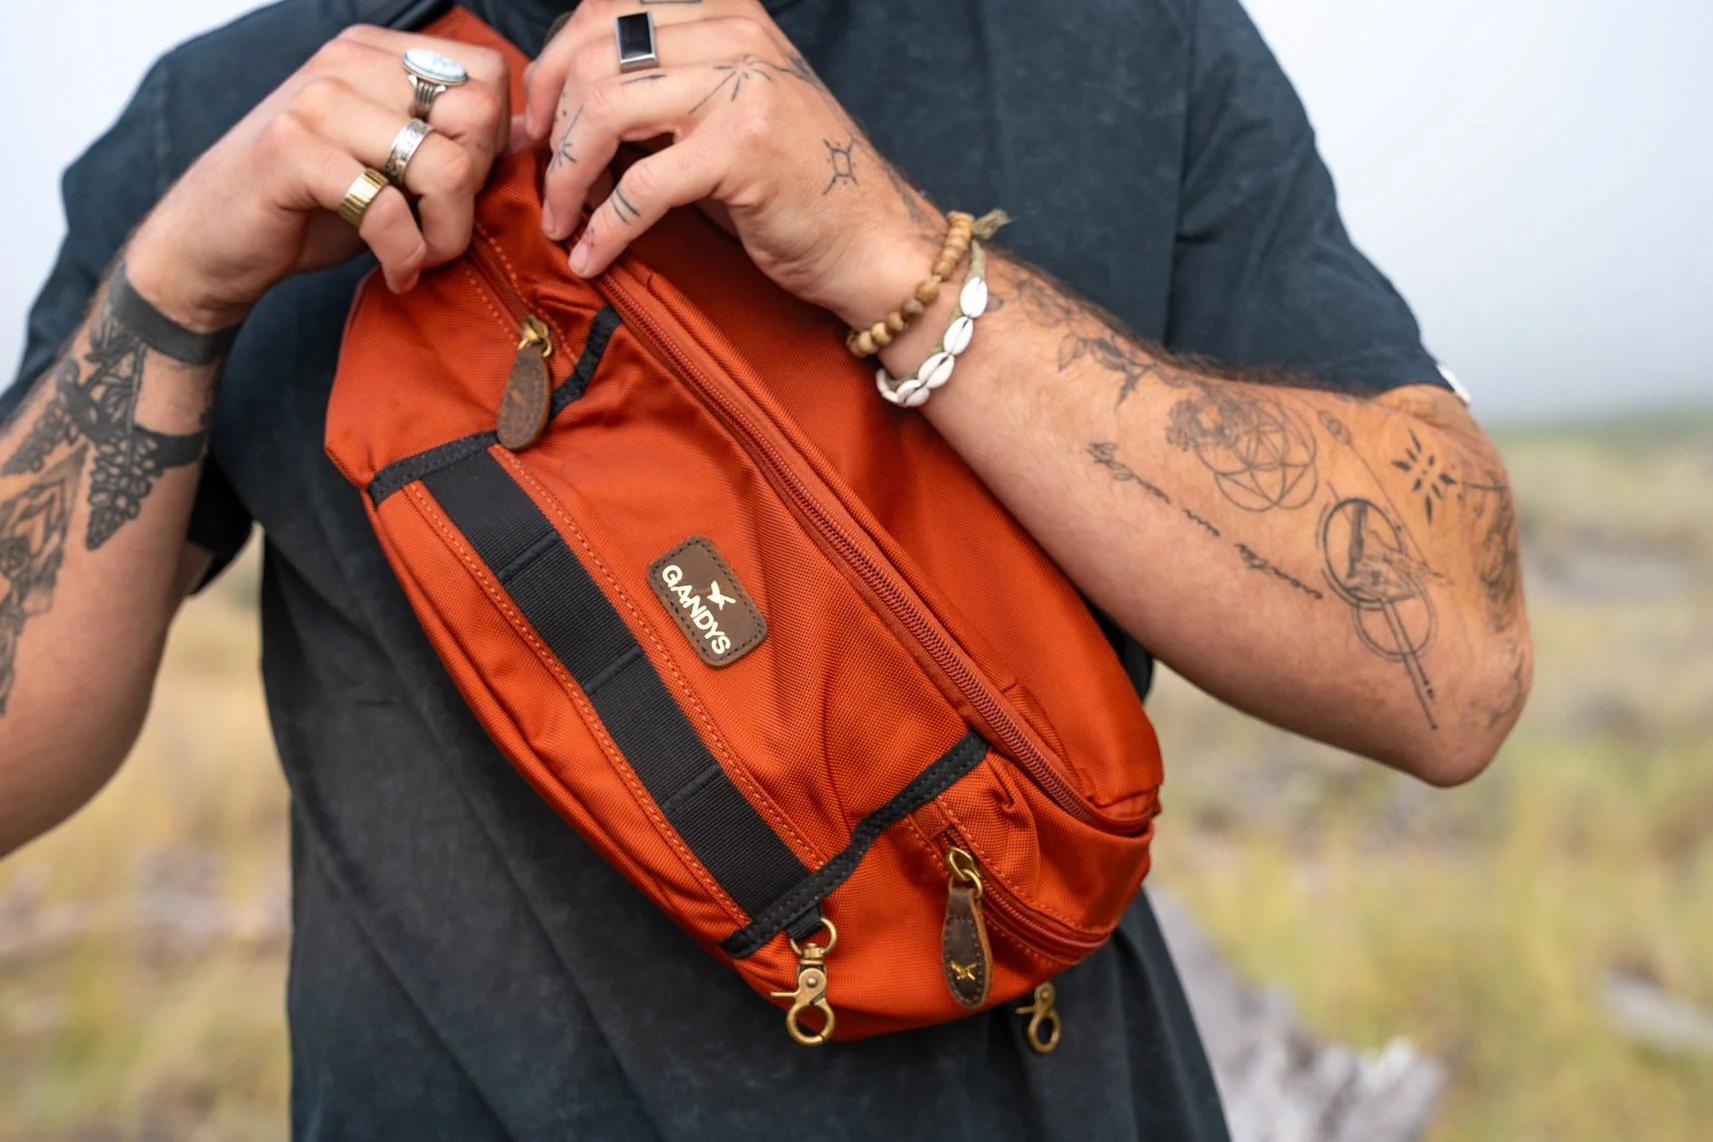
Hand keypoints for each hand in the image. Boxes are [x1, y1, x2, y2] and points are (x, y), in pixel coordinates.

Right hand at [125, 26, 512, 330]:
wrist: (209, 244)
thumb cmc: (308, 208)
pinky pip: (389, 207)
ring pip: (444, 163)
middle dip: (476, 188)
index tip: (460, 188)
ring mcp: (316, 101)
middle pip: (478, 113)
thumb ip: (450, 145)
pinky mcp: (291, 152)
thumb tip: (528, 138)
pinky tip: (394, 270)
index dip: (493, 141)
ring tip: (418, 254)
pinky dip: (404, 253)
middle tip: (440, 229)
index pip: (489, 75)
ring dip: (446, 231)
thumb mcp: (392, 169)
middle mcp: (347, 62)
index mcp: (376, 54)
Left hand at [520, 0, 941, 328]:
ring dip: (567, 175)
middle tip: (540, 174)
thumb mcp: (729, 112)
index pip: (605, 11)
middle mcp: (735, 34)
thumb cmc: (799, 188)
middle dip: (550, 123)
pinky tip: (593, 254)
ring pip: (604, 112)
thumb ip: (663, 89)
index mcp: (727, 13)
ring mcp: (741, 87)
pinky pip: (639, 185)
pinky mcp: (742, 150)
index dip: (553, 66)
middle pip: (593, 57)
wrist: (875, 242)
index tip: (539, 123)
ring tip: (561, 218)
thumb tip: (566, 106)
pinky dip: (603, 227)